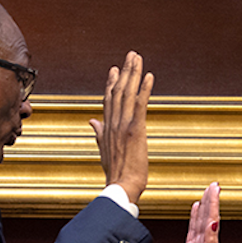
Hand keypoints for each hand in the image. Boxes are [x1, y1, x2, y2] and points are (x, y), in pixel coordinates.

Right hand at [89, 51, 153, 204]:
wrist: (121, 187)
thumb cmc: (116, 174)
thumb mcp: (104, 151)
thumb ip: (99, 134)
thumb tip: (92, 122)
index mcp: (107, 128)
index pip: (109, 100)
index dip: (112, 83)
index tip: (115, 69)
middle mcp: (113, 123)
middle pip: (118, 91)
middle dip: (125, 71)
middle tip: (131, 55)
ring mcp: (123, 125)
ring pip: (127, 93)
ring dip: (133, 73)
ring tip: (138, 58)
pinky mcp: (135, 130)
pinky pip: (140, 104)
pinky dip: (144, 89)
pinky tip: (148, 76)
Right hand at [174, 182, 220, 242]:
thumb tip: (212, 225)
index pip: (213, 220)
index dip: (214, 204)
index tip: (215, 190)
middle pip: (209, 217)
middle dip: (211, 200)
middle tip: (213, 185)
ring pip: (201, 220)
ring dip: (205, 206)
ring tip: (207, 192)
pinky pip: (193, 228)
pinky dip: (194, 217)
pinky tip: (196, 208)